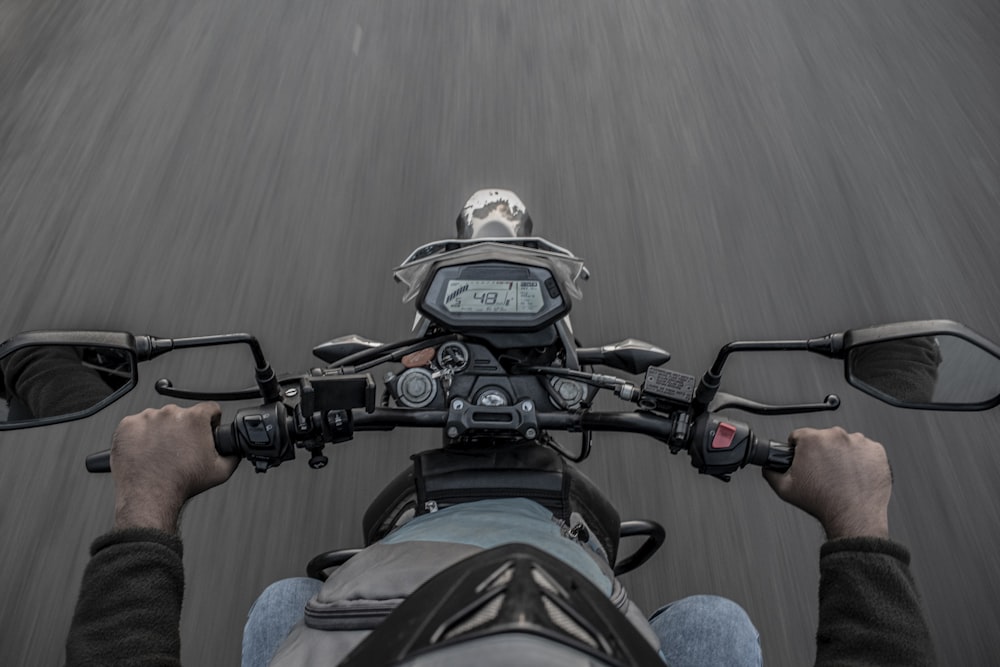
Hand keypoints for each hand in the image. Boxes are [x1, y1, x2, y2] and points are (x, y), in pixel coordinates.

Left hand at [111, 402, 237, 532]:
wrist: (150, 496)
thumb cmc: (181, 483)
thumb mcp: (221, 471)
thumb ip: (233, 454)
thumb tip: (235, 449)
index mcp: (195, 419)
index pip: (210, 408)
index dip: (211, 421)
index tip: (206, 429)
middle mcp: (171, 414)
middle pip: (183, 415)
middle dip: (184, 429)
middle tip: (181, 450)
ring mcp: (147, 418)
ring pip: (159, 419)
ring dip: (162, 432)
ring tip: (161, 453)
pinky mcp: (127, 426)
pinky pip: (137, 425)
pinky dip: (141, 436)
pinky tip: (147, 452)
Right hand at [764, 427, 890, 539]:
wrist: (853, 517)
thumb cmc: (823, 503)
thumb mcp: (784, 489)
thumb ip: (770, 472)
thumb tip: (768, 466)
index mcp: (812, 439)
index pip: (799, 436)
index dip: (798, 449)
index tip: (804, 460)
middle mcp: (836, 436)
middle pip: (823, 438)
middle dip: (821, 452)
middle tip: (822, 473)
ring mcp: (859, 442)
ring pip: (845, 443)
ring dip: (841, 454)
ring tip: (840, 475)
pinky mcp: (876, 451)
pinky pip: (865, 450)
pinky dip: (860, 460)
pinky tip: (854, 475)